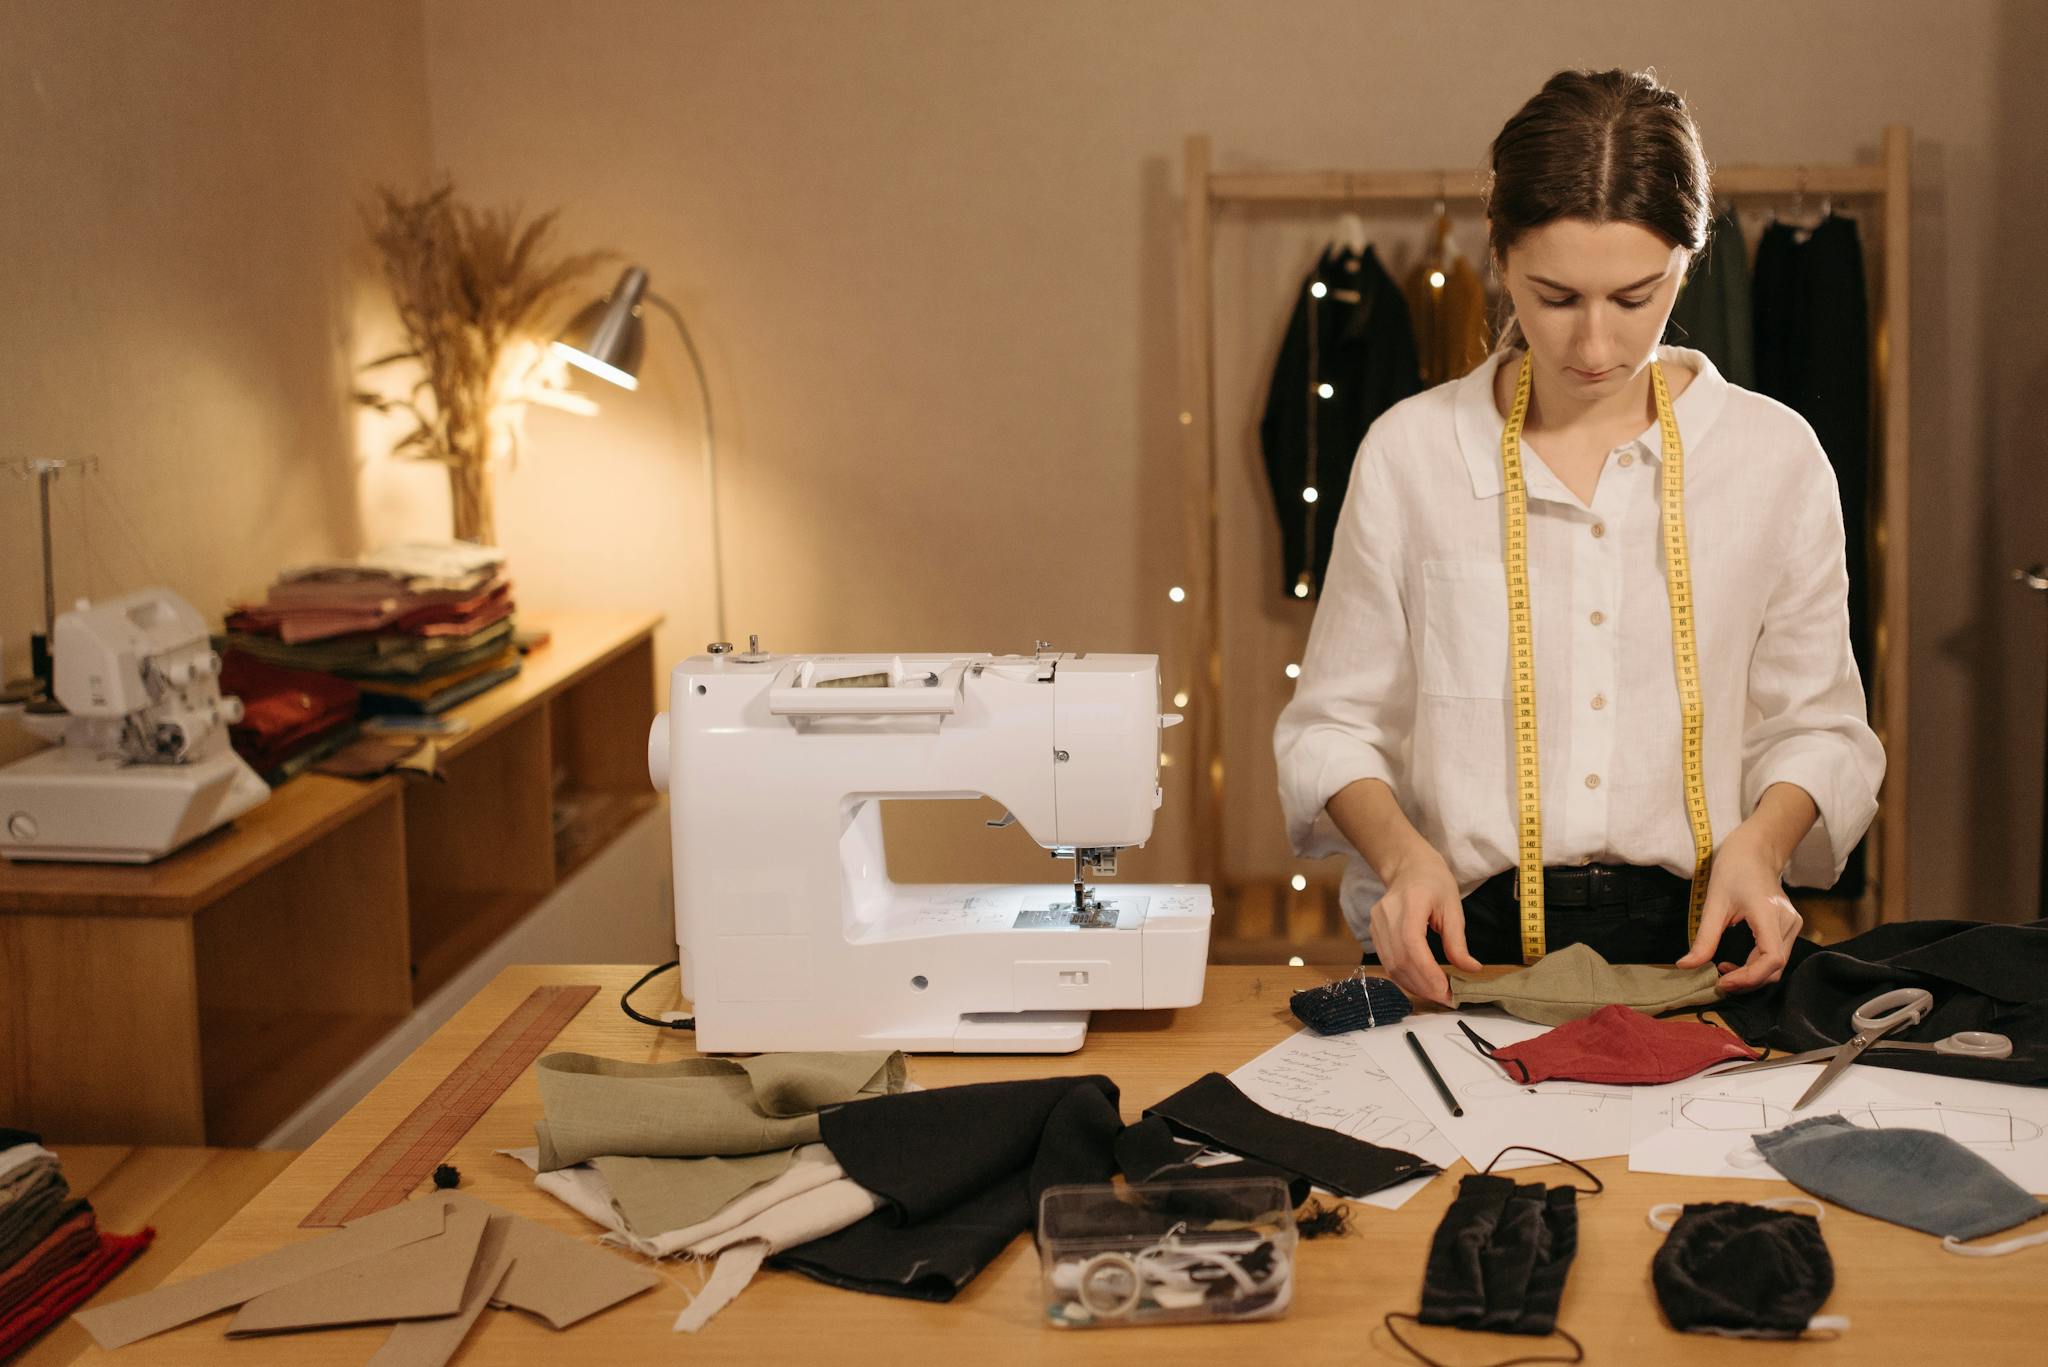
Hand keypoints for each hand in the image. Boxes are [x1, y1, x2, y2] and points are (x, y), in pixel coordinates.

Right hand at [1368, 850, 1480, 1006]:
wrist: (1408, 867)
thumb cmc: (1434, 883)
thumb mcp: (1453, 907)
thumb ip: (1458, 941)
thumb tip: (1471, 969)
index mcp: (1410, 903)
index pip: (1412, 945)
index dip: (1427, 972)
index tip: (1446, 991)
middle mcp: (1387, 914)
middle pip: (1400, 960)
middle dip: (1423, 985)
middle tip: (1446, 999)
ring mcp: (1376, 924)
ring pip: (1391, 965)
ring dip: (1414, 986)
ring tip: (1436, 995)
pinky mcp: (1374, 932)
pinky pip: (1387, 962)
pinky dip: (1405, 978)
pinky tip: (1421, 984)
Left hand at [1678, 831, 1802, 991]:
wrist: (1754, 851)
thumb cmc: (1733, 870)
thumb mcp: (1713, 903)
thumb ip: (1703, 938)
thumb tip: (1685, 966)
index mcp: (1770, 914)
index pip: (1772, 959)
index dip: (1748, 978)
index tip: (1722, 981)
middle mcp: (1788, 922)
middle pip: (1775, 968)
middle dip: (1747, 981)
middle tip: (1718, 981)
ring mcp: (1793, 924)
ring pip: (1778, 965)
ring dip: (1752, 975)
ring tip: (1724, 971)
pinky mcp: (1790, 926)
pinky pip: (1776, 955)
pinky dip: (1757, 965)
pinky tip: (1736, 962)